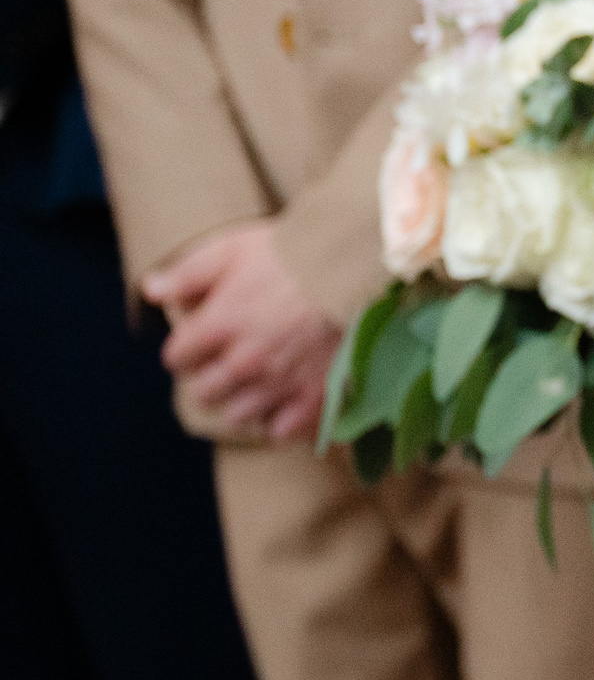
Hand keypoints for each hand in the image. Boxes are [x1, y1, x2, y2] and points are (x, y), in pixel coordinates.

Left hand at [145, 221, 341, 443]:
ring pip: (241, 414)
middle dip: (210, 378)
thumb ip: (187, 274)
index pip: (177, 357)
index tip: (201, 340)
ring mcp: (280, 382)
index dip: (186, 348)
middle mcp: (242, 362)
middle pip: (204, 393)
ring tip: (257, 385)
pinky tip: (287, 402)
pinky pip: (284, 430)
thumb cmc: (293, 252)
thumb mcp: (232, 249)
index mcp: (217, 326)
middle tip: (228, 364)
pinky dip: (282, 420)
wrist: (356, 264)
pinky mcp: (315, 395)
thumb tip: (152, 291)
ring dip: (244, 402)